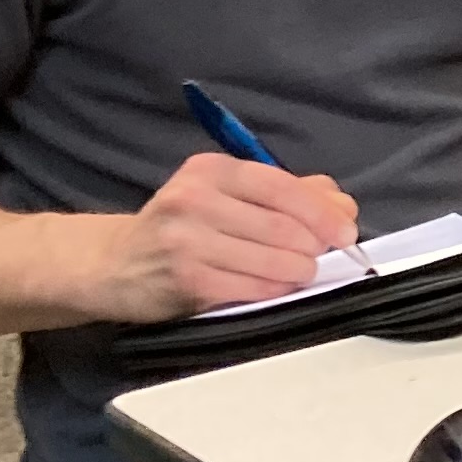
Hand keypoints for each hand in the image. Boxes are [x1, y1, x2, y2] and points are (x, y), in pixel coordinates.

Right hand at [76, 152, 360, 320]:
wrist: (115, 265)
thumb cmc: (181, 228)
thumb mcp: (225, 196)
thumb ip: (286, 193)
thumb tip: (341, 205)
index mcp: (211, 170)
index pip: (283, 186)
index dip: (323, 212)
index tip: (346, 232)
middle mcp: (196, 198)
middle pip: (284, 225)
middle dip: (314, 246)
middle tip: (321, 258)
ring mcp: (188, 240)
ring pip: (274, 259)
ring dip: (299, 271)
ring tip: (300, 274)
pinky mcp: (187, 279)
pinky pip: (253, 288)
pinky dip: (275, 291)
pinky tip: (276, 289)